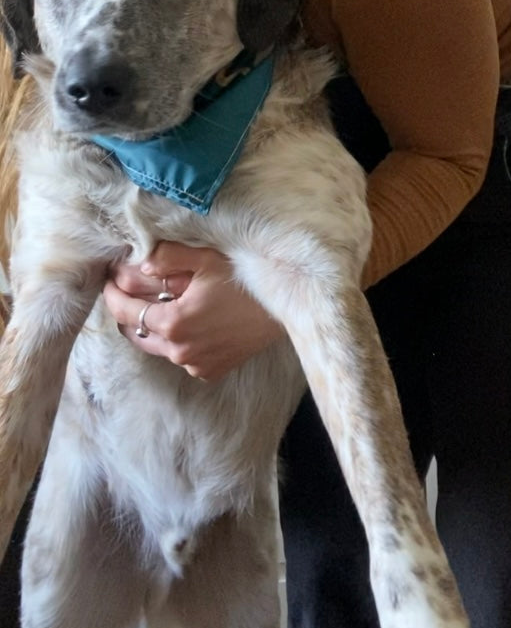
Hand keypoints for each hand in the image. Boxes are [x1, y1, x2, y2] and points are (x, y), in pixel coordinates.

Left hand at [102, 241, 285, 380]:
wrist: (285, 308)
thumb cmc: (247, 280)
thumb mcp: (207, 259)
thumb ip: (169, 257)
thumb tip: (141, 263)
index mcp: (173, 323)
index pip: (125, 311)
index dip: (112, 294)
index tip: (108, 280)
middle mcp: (179, 350)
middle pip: (135, 333)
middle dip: (126, 311)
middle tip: (126, 291)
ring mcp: (195, 364)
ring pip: (156, 346)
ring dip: (150, 327)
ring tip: (154, 305)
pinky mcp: (210, 370)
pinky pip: (180, 357)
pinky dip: (176, 341)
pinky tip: (187, 323)